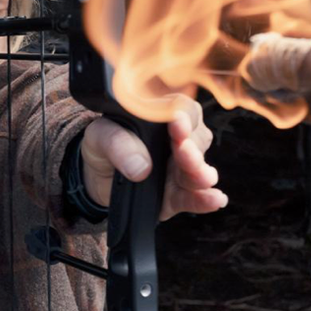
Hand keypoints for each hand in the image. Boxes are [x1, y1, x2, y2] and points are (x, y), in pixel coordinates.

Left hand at [80, 96, 227, 220]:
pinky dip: (205, 199)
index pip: (184, 111)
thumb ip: (118, 144)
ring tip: (204, 178)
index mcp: (164, 118)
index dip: (184, 117)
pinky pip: (194, 198)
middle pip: (197, 141)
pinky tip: (216, 199)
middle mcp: (180, 141)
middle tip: (183, 150)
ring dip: (200, 173)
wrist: (94, 177)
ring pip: (198, 169)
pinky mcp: (177, 196)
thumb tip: (141, 168)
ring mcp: (180, 169)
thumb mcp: (101, 136)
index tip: (177, 122)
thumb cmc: (103, 146)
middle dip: (192, 149)